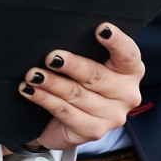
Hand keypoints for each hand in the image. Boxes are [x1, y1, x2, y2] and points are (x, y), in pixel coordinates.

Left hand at [17, 23, 144, 150]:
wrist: (67, 121)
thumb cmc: (78, 81)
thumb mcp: (87, 64)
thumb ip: (84, 51)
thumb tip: (59, 33)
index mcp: (131, 71)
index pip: (128, 53)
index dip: (116, 41)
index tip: (101, 29)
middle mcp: (127, 94)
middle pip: (97, 75)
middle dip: (72, 65)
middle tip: (51, 57)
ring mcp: (112, 116)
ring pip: (77, 94)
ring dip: (51, 83)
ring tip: (32, 74)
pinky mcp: (94, 131)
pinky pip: (65, 111)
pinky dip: (45, 99)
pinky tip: (30, 90)